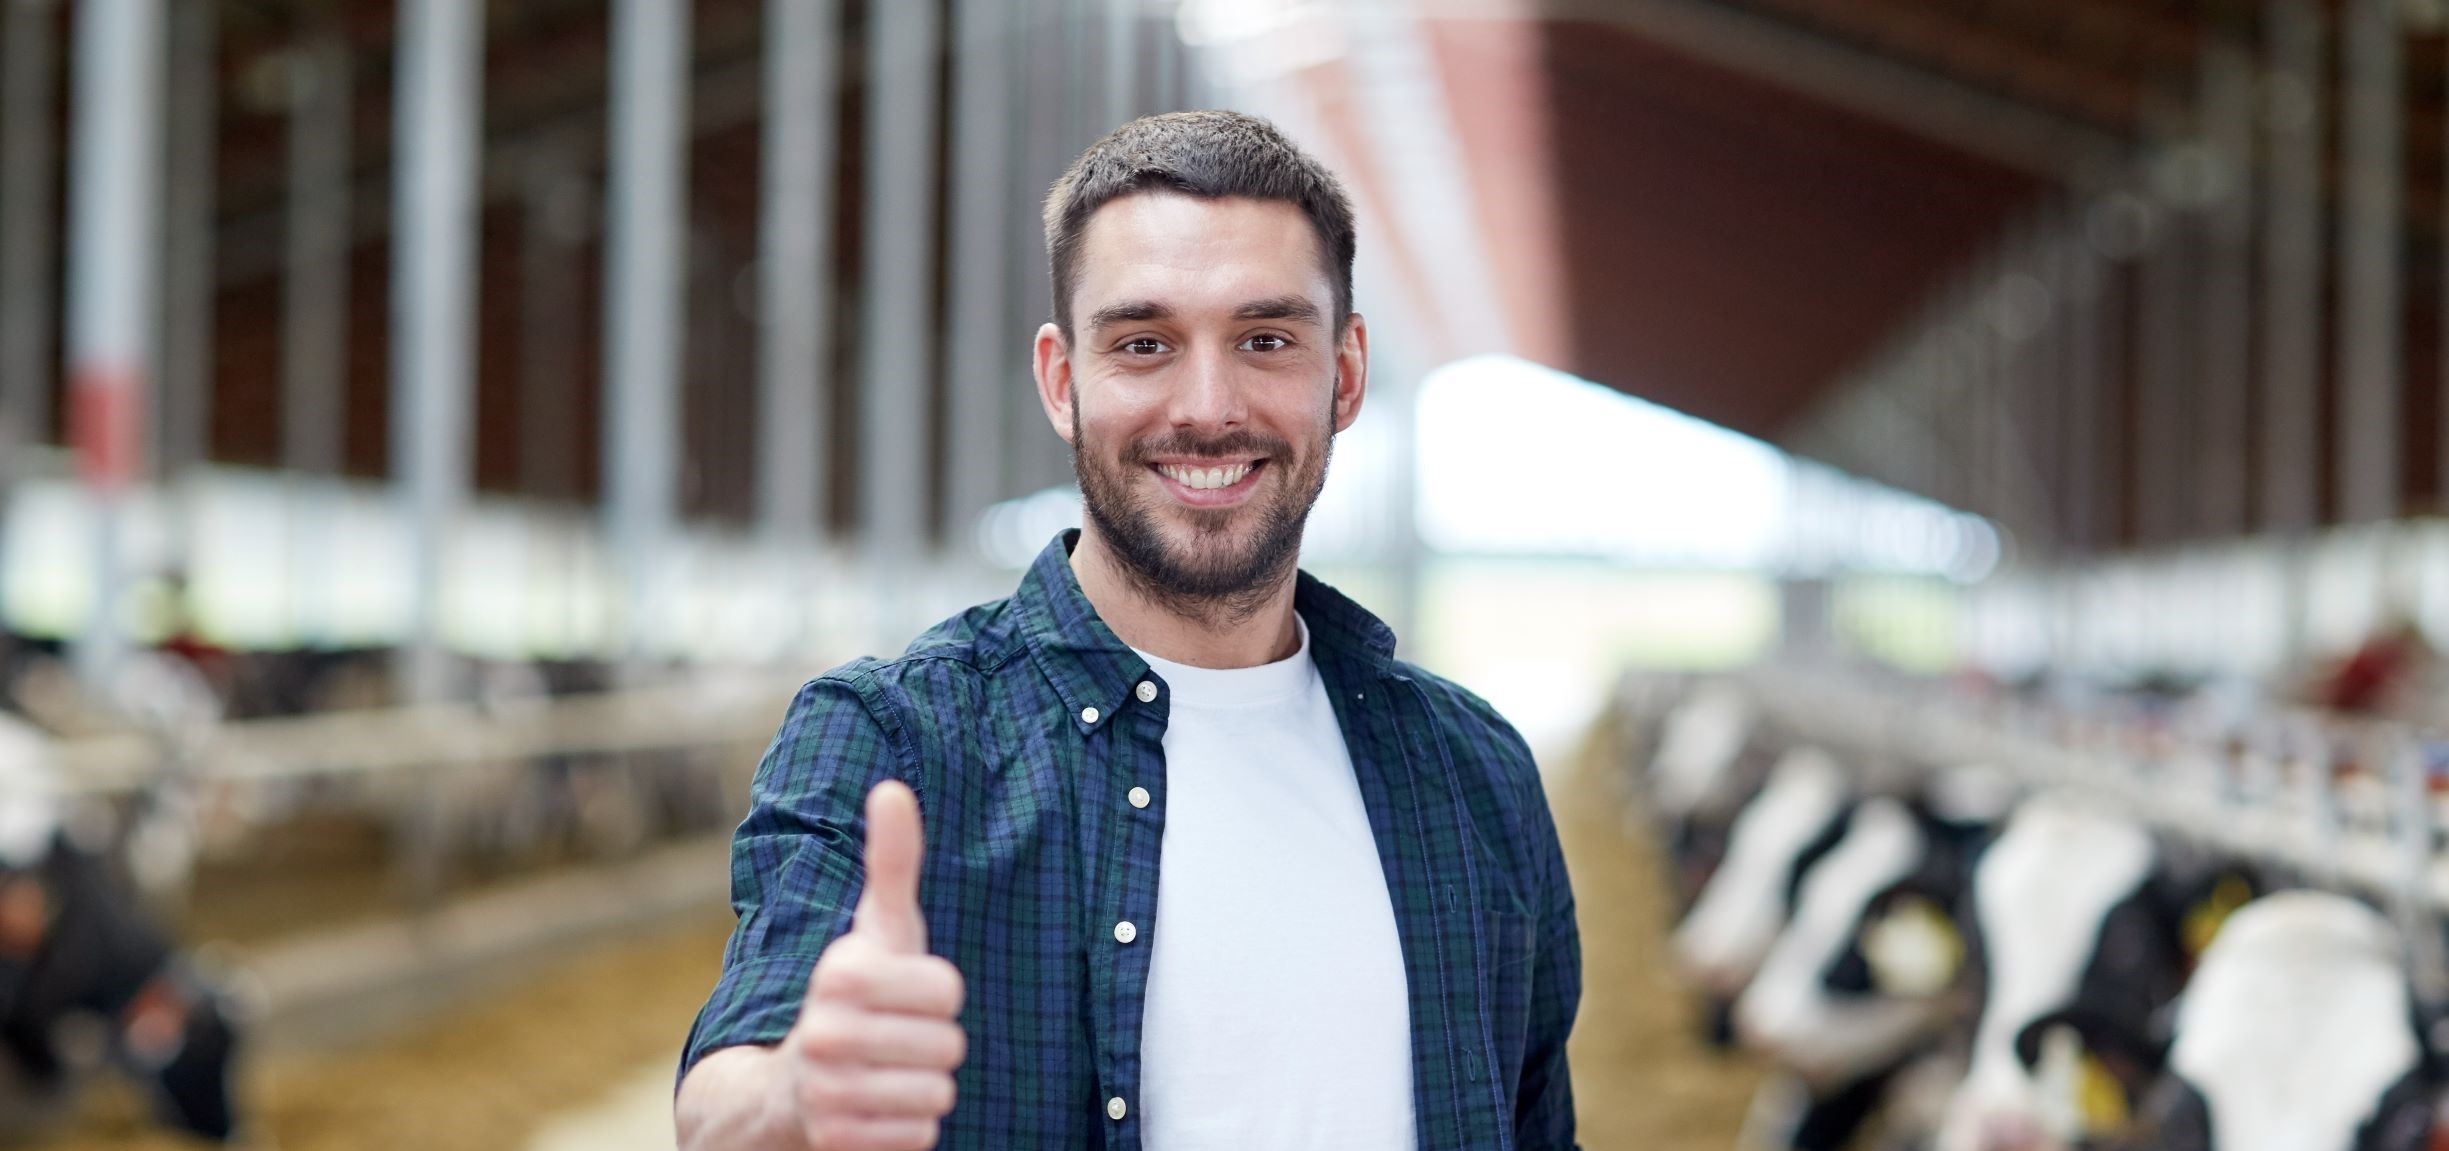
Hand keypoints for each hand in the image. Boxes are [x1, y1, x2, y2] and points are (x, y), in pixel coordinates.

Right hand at [779, 781, 966, 1149]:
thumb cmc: (855, 995)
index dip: (936, 994)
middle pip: (950, 1045)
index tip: (900, 994)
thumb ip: (892, 862)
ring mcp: (828, 1092)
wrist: (787, 1089)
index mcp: (839, 973)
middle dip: (932, 1045)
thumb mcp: (876, 929)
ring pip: (940, 1094)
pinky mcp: (838, 1142)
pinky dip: (907, 1127)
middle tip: (893, 1040)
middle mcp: (825, 1033)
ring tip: (884, 1073)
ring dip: (922, 1087)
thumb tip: (892, 787)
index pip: (949, 990)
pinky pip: (921, 1137)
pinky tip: (875, 1109)